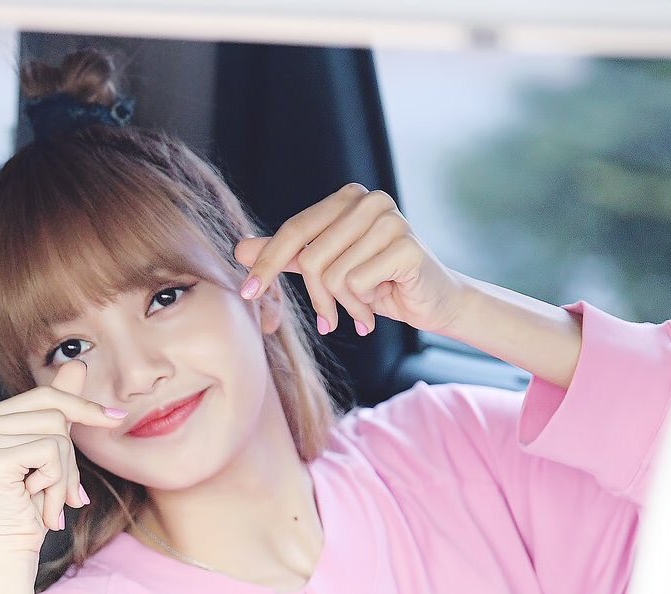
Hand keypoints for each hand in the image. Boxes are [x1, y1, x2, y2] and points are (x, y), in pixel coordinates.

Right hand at [0, 360, 126, 558]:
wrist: (9, 553)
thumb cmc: (27, 508)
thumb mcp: (49, 451)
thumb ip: (58, 409)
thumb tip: (77, 365)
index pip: (43, 397)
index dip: (81, 408)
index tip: (114, 419)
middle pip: (53, 413)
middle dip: (69, 457)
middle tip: (62, 491)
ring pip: (56, 433)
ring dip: (63, 474)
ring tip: (44, 498)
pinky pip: (50, 452)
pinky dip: (55, 481)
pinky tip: (36, 501)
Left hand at [234, 183, 466, 336]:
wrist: (431, 301)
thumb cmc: (378, 283)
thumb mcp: (326, 269)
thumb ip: (287, 255)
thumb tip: (240, 248)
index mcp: (348, 198)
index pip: (294, 231)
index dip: (267, 263)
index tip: (247, 292)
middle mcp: (369, 200)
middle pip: (312, 257)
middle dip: (318, 297)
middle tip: (330, 318)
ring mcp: (391, 220)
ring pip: (335, 275)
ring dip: (345, 305)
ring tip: (363, 308)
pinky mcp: (407, 246)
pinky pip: (359, 284)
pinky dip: (364, 305)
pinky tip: (383, 301)